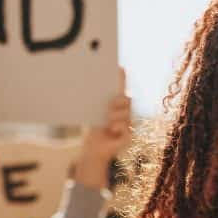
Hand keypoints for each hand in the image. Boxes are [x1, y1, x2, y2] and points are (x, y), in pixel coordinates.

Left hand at [75, 67, 131, 190]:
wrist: (94, 149)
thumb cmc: (94, 131)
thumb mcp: (95, 115)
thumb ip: (99, 106)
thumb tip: (88, 90)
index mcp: (116, 107)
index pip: (120, 90)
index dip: (121, 79)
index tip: (120, 68)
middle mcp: (125, 114)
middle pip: (126, 100)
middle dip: (118, 102)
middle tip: (109, 108)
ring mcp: (129, 124)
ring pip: (126, 113)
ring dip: (115, 116)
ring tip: (108, 123)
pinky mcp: (129, 136)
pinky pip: (125, 126)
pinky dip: (117, 127)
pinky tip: (112, 130)